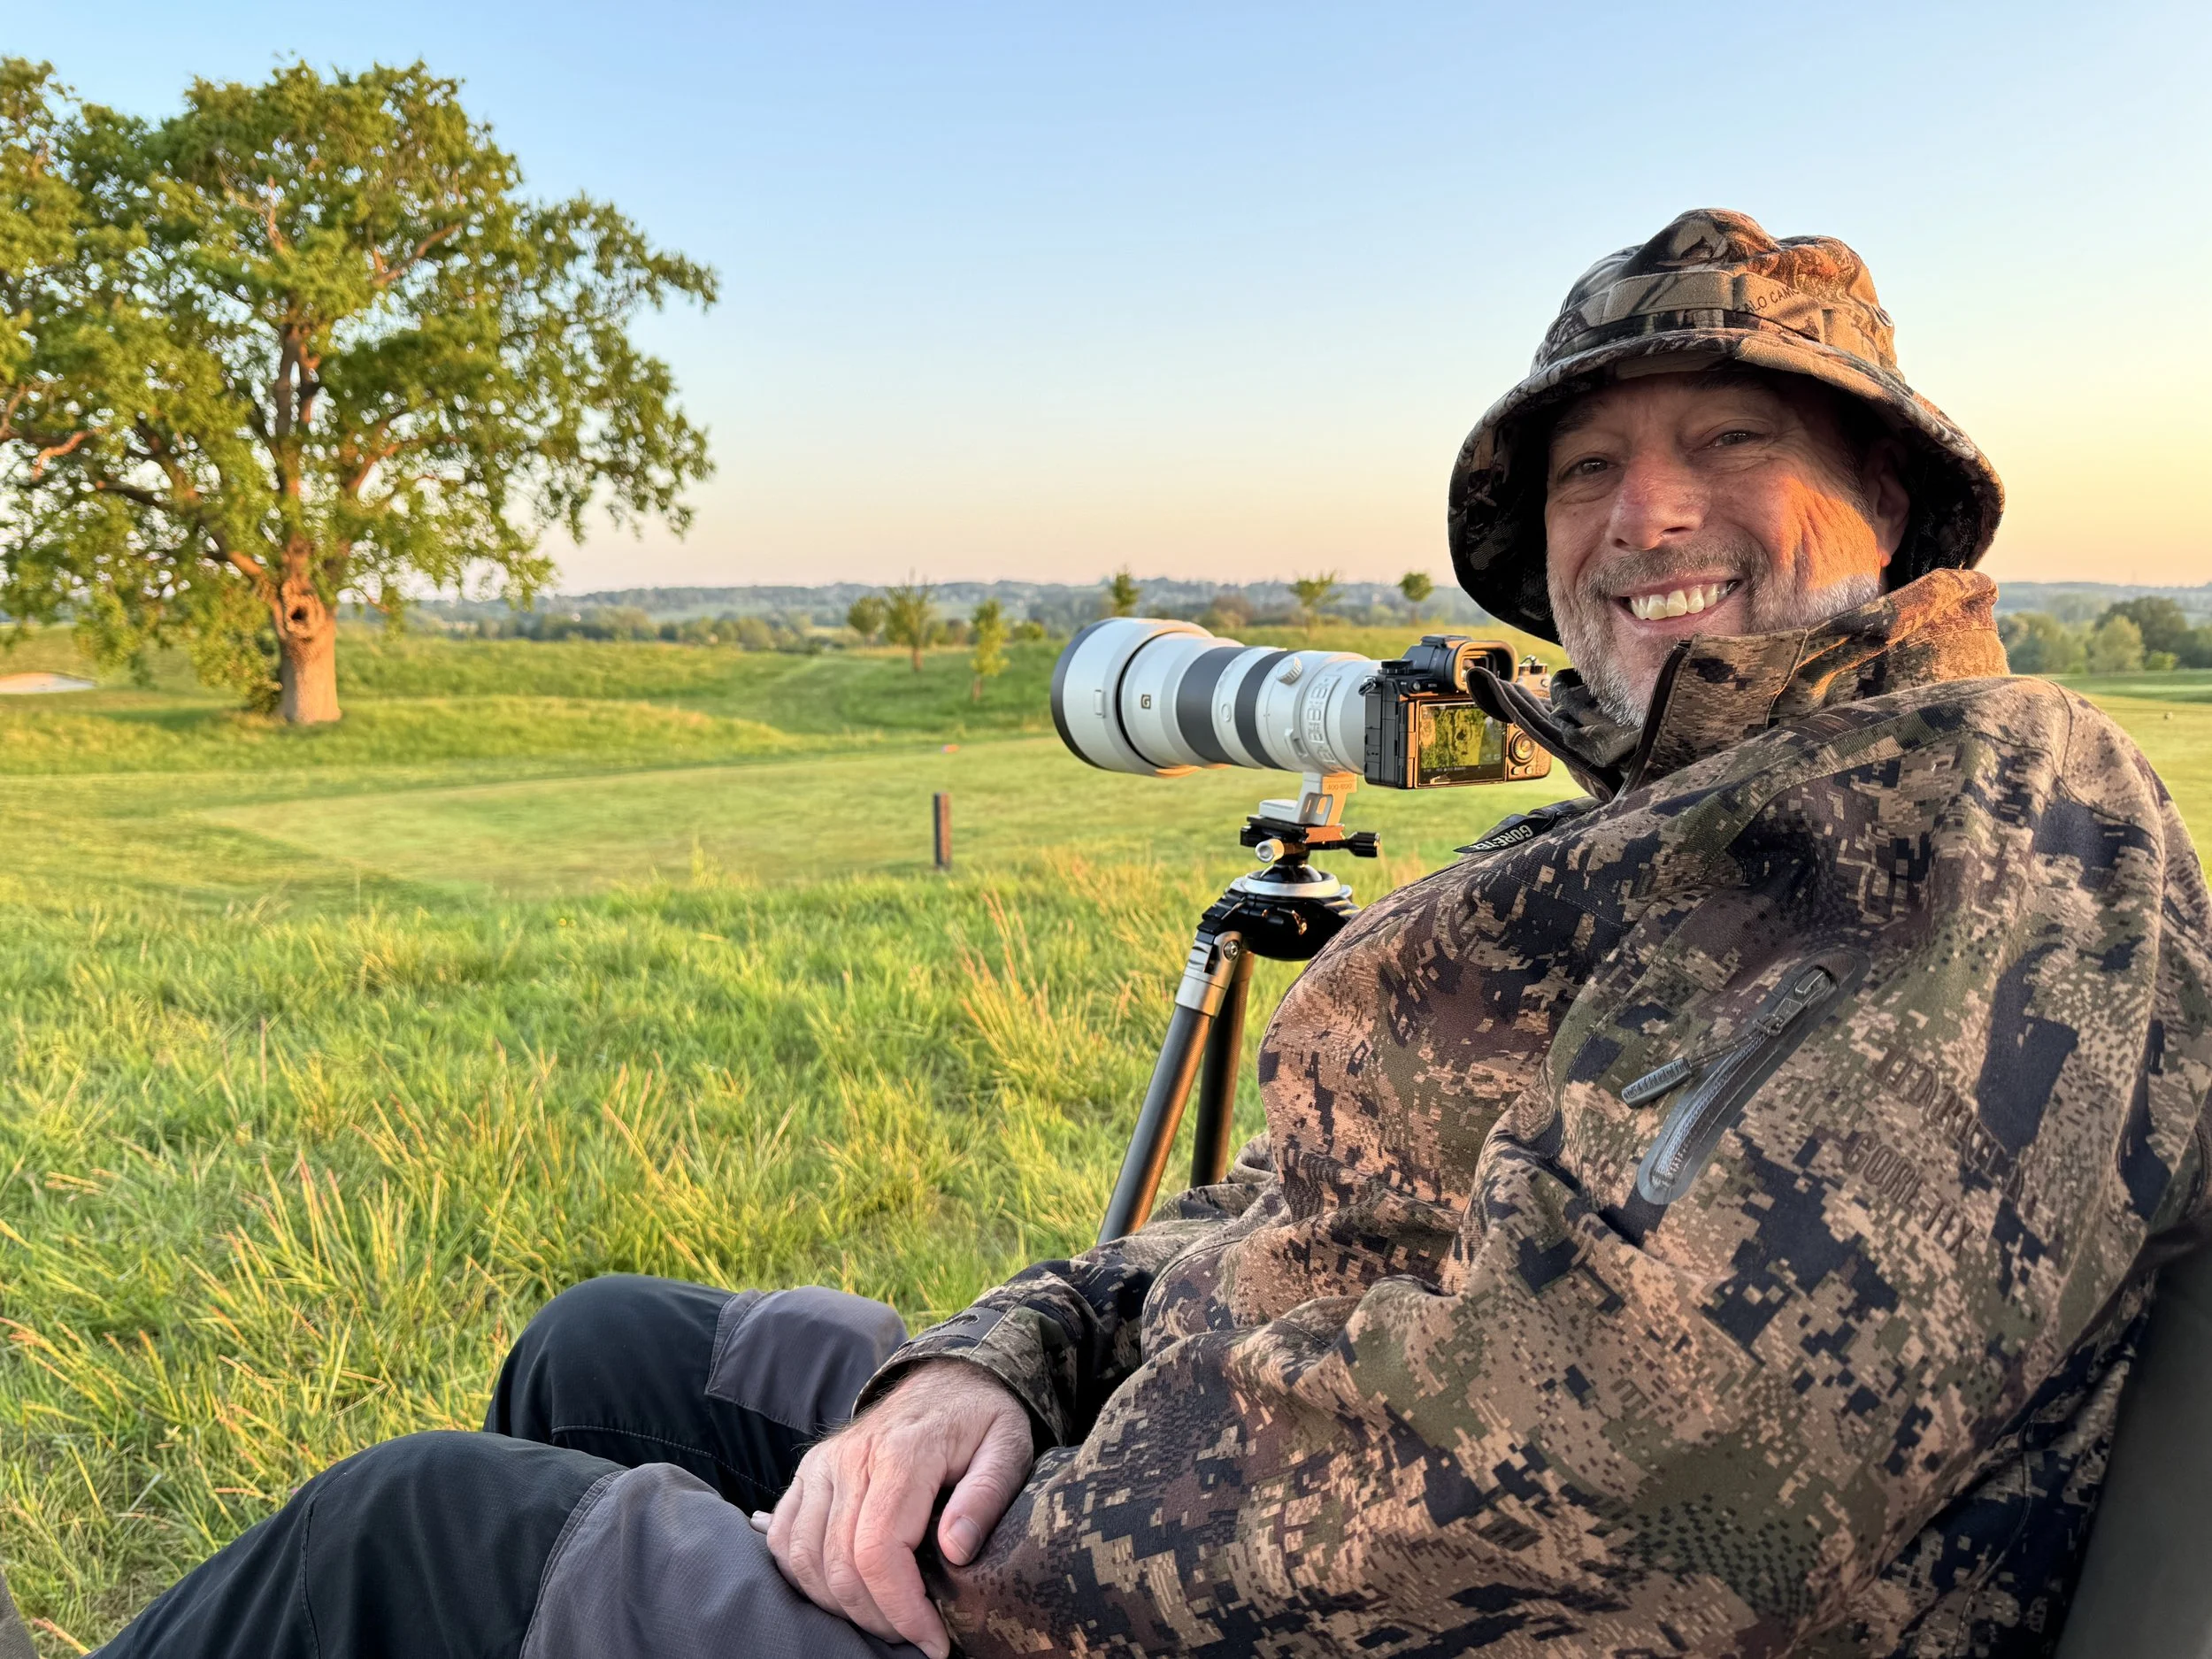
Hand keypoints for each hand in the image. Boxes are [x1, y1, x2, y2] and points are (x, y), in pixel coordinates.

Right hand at [764, 1358, 1032, 1658]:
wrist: (948, 1376)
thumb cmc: (982, 1418)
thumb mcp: (1008, 1448)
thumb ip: (986, 1497)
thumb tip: (955, 1550)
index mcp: (902, 1453)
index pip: (879, 1550)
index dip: (901, 1608)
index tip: (934, 1641)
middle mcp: (851, 1457)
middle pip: (839, 1564)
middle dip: (877, 1617)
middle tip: (916, 1635)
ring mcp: (822, 1463)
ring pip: (804, 1558)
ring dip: (840, 1604)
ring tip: (886, 1617)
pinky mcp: (808, 1472)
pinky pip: (784, 1538)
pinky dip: (804, 1577)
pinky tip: (843, 1592)